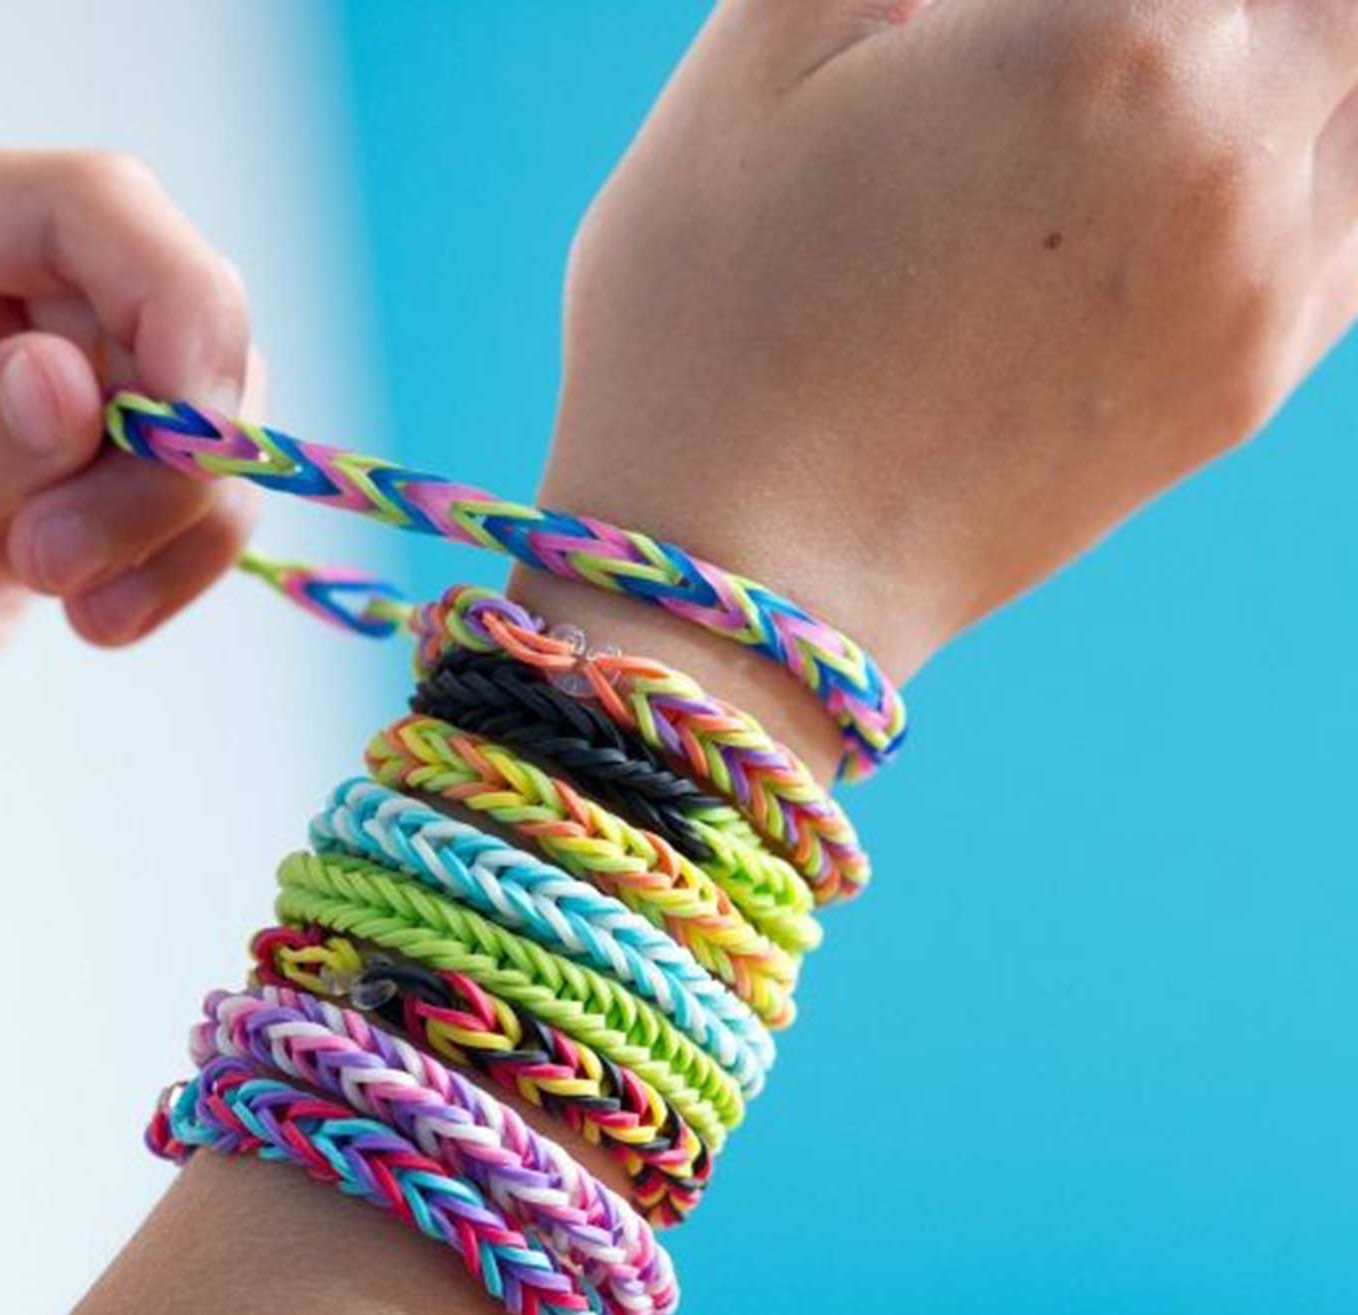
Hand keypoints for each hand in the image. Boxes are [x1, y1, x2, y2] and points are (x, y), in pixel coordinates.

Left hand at [0, 150, 255, 911]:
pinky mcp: (60, 478)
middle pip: (165, 301)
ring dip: (173, 512)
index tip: (196, 436)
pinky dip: (176, 555)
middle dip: (164, 445)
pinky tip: (100, 622)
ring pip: (196, 400)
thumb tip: (74, 384)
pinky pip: (181, 488)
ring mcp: (17, 384)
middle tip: (61, 572)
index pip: (79, 206)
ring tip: (77, 608)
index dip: (174, 299)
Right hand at [540, 0, 1357, 698]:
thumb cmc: (700, 319)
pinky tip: (1222, 158)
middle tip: (1117, 42)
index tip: (1007, 16)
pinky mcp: (1247, 384)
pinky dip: (1319, 159)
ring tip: (1189, 80)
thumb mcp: (754, 63)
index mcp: (1113, 39)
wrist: (730, 577)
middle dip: (1228, 14)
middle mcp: (1229, 154)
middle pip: (1323, 16)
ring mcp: (1259, 285)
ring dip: (1294, 65)